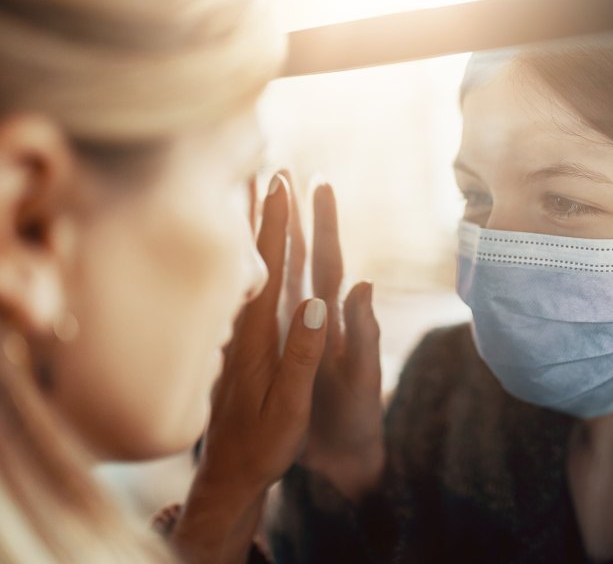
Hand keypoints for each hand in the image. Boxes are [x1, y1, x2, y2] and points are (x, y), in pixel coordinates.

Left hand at [173, 174, 328, 562]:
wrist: (229, 474)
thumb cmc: (264, 444)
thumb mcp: (290, 406)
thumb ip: (304, 355)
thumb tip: (320, 303)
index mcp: (262, 336)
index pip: (272, 268)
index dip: (279, 225)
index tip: (283, 185)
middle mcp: (246, 328)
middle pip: (255, 258)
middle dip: (264, 212)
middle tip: (267, 170)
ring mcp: (238, 336)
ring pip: (245, 269)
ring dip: (251, 230)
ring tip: (250, 196)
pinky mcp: (236, 347)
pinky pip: (240, 289)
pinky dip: (245, 259)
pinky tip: (244, 252)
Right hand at [281, 173, 384, 501]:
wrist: (343, 455)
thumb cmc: (356, 418)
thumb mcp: (363, 378)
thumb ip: (363, 334)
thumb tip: (363, 284)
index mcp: (334, 319)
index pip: (327, 262)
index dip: (323, 224)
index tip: (316, 183)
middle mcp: (313, 318)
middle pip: (302, 258)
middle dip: (293, 216)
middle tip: (279, 171)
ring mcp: (294, 331)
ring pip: (279, 276)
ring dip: (271, 238)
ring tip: (257, 202)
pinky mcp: (279, 350)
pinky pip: (262, 307)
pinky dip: (253, 278)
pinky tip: (235, 262)